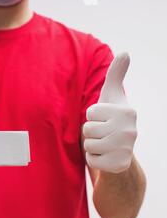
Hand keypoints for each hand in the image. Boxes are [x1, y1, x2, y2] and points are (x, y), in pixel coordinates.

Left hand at [83, 53, 137, 173]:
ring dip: (91, 145)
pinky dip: (93, 159)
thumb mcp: (112, 96)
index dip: (93, 117)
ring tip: (104, 144)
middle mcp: (130, 131)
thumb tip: (125, 52)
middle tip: (104, 134)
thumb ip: (116, 75)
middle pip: (88, 129)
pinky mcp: (118, 165)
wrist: (120, 152)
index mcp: (127, 112)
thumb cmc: (112, 119)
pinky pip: (90, 159)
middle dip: (91, 132)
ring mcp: (125, 149)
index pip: (91, 112)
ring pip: (87, 144)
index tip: (105, 120)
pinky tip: (105, 156)